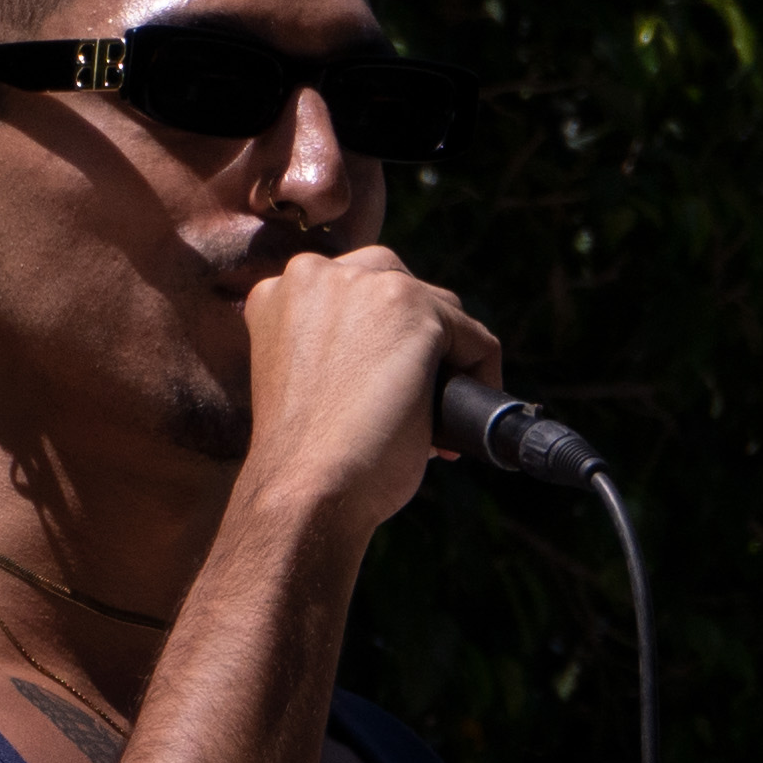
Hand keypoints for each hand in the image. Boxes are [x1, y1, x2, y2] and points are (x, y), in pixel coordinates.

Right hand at [231, 243, 493, 536]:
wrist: (306, 489)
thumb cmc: (304, 457)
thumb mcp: (303, 379)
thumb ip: (333, 344)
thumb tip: (397, 352)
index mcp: (281, 291)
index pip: (357, 294)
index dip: (380, 342)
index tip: (385, 389)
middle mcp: (316, 273)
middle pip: (401, 289)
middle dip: (418, 342)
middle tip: (416, 402)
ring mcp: (366, 285)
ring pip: (442, 313)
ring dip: (448, 364)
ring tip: (432, 424)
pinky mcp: (414, 308)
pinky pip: (475, 339)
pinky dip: (481, 381)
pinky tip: (459, 428)